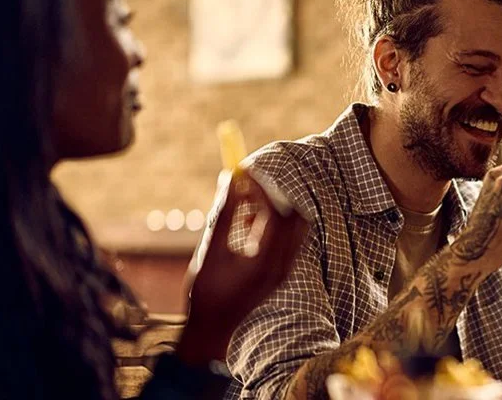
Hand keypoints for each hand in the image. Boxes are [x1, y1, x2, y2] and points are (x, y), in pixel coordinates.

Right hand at [177, 169, 308, 364]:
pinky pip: (288, 240)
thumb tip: (230, 179)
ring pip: (294, 227)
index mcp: (265, 261)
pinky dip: (272, 226)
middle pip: (294, 218)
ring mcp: (285, 270)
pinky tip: (244, 228)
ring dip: (273, 212)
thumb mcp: (211, 250)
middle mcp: (282, 266)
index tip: (245, 173)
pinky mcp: (281, 272)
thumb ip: (224, 214)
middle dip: (272, 198)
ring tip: (241, 213)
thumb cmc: (207, 291)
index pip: (276, 213)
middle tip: (245, 189)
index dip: (262, 190)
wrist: (213, 328)